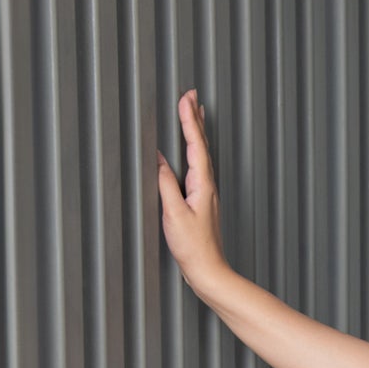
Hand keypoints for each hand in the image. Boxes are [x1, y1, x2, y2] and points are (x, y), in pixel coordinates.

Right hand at [155, 88, 227, 295]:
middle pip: (202, 146)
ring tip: (196, 114)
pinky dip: (195, 152)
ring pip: (202, 155)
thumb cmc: (193, 248)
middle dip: (196, 119)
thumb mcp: (174, 214)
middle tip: (193, 95)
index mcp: (202, 185)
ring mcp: (206, 194)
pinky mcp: (202, 203)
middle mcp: (208, 186)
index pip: (195, 145)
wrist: (209, 272)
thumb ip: (166, 184)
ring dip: (197, 133)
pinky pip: (199, 168)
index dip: (189, 121)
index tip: (185, 98)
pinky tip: (191, 153)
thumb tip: (159, 160)